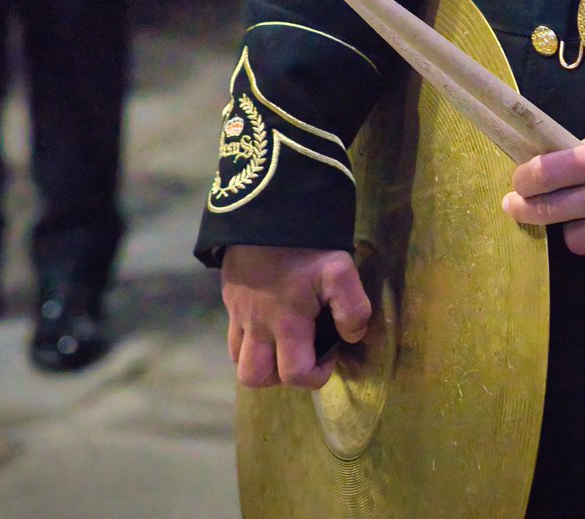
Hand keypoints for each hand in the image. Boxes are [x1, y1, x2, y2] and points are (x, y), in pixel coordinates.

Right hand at [221, 245, 370, 389]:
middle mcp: (257, 325)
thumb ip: (353, 308)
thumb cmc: (307, 243)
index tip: (330, 352)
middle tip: (303, 352)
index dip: (317, 375)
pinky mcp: (231, 296)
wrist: (267, 207)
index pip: (295, 375)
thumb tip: (352, 336)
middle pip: (254, 377)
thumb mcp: (341, 271)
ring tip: (286, 341)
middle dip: (280, 376)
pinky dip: (249, 338)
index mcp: (286, 323)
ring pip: (238, 359)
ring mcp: (239, 311)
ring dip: (262, 359)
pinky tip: (271, 319)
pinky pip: (232, 333)